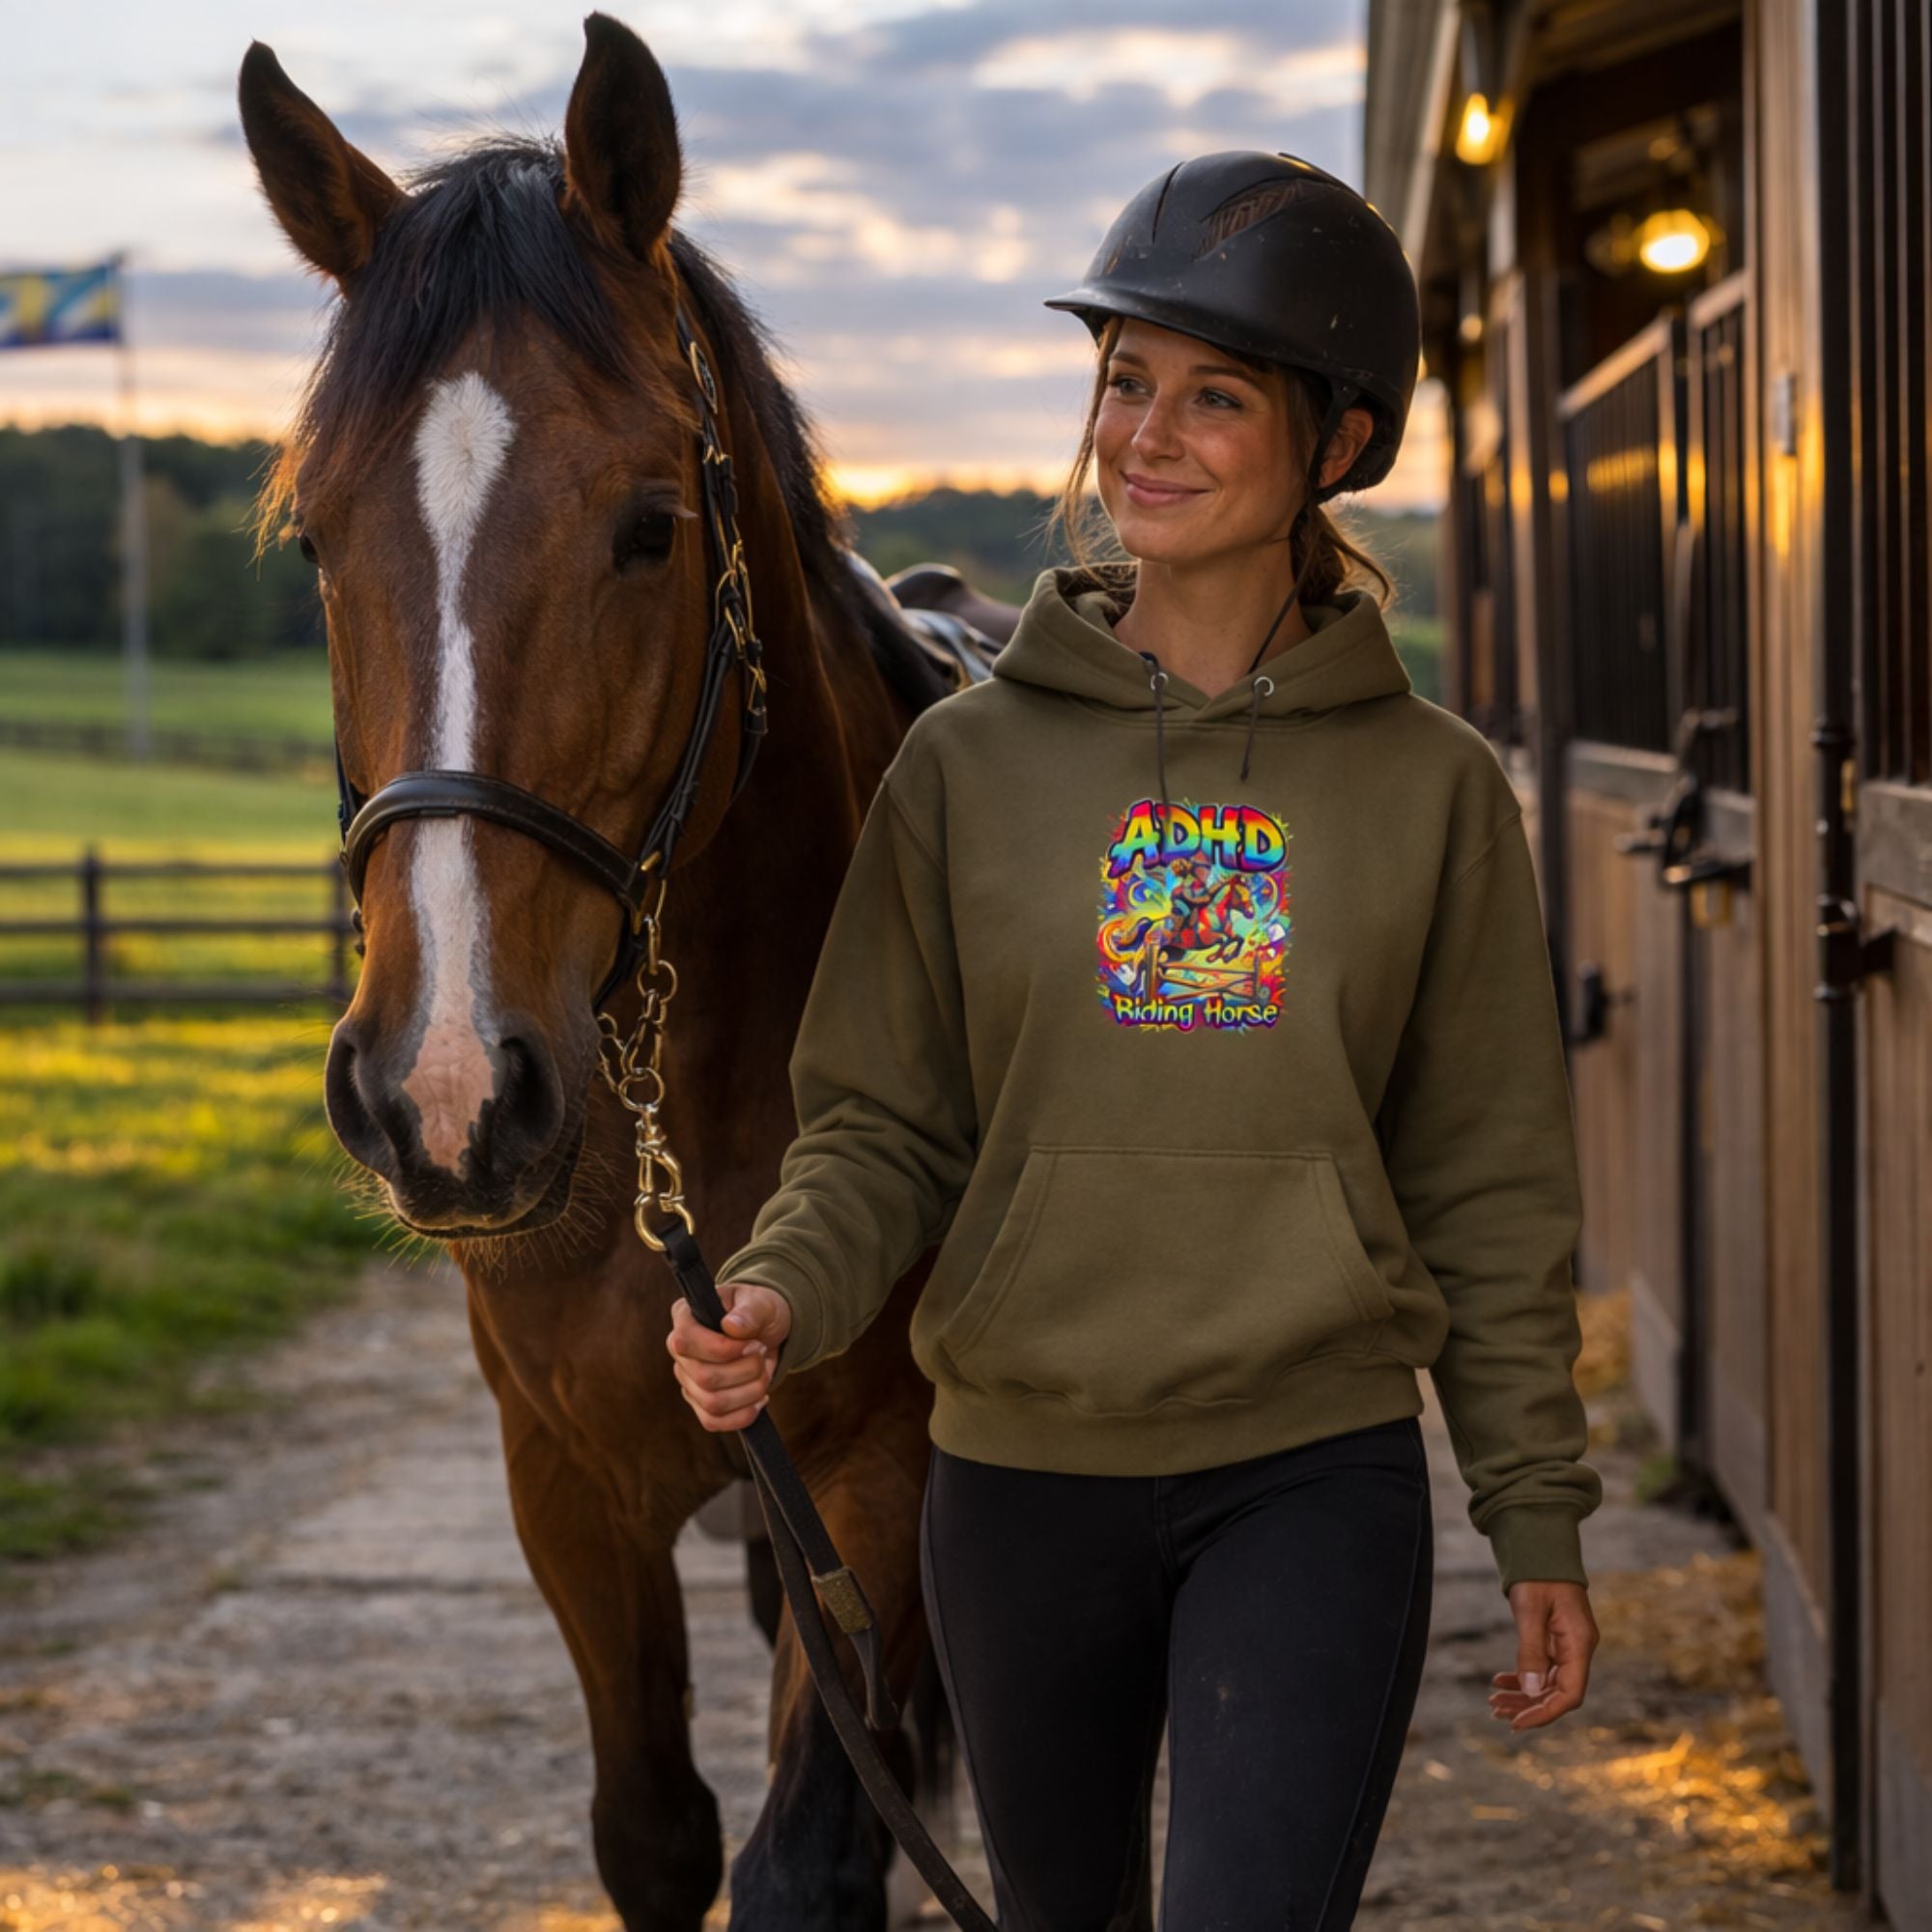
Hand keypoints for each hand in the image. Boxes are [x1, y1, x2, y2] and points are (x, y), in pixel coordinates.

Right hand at [666, 1280, 793, 1430]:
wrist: (765, 1332)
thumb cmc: (758, 1311)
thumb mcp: (761, 1302)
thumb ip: (750, 1311)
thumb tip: (732, 1326)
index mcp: (685, 1318)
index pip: (686, 1342)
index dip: (724, 1349)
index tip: (752, 1342)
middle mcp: (680, 1351)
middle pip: (704, 1378)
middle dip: (746, 1370)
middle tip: (762, 1352)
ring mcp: (688, 1380)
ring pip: (713, 1404)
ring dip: (750, 1391)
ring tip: (764, 1372)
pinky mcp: (700, 1403)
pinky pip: (713, 1422)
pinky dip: (743, 1414)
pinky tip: (759, 1398)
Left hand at [1489, 1580, 1597, 1730]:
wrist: (1540, 1545)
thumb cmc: (1537, 1574)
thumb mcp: (1530, 1610)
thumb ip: (1531, 1650)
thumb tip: (1530, 1691)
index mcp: (1579, 1643)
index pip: (1569, 1694)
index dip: (1545, 1712)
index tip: (1517, 1722)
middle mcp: (1578, 1648)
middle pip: (1557, 1692)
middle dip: (1528, 1706)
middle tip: (1495, 1712)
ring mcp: (1568, 1645)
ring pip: (1547, 1682)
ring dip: (1523, 1695)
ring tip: (1493, 1703)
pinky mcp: (1556, 1639)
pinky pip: (1542, 1668)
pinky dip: (1522, 1677)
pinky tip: (1500, 1680)